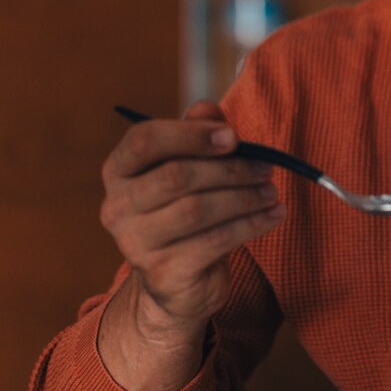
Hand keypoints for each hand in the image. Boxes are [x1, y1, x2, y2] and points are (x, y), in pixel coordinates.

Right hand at [99, 100, 284, 341]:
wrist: (177, 282)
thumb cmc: (184, 211)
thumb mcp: (189, 169)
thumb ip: (196, 135)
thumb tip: (207, 108)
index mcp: (119, 171)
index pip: (144, 140)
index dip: (191, 134)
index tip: (233, 137)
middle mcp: (117, 207)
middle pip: (177, 176)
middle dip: (230, 169)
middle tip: (266, 168)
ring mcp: (135, 243)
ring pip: (198, 210)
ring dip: (245, 197)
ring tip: (271, 191)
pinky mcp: (163, 273)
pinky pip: (215, 240)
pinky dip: (251, 224)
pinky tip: (274, 215)